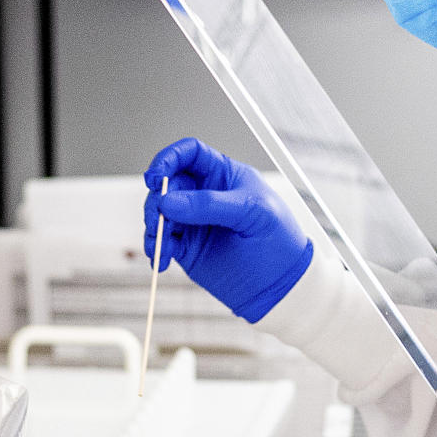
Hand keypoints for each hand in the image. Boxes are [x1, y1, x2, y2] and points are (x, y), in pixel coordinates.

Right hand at [143, 138, 312, 322]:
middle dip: (158, 200)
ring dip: (154, 226)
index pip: (189, 153)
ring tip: (162, 245)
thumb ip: (211, 205)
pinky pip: (162, 241)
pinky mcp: (187, 246)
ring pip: (160, 212)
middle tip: (159, 220)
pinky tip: (162, 259)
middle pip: (168, 184)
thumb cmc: (279, 238)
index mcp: (224, 175)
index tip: (155, 177)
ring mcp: (194, 220)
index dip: (168, 158)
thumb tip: (170, 201)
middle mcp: (204, 194)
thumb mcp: (252, 212)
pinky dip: (156, 248)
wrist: (282, 283)